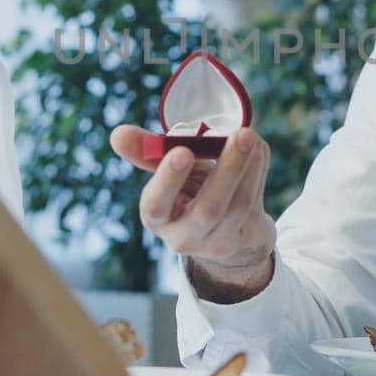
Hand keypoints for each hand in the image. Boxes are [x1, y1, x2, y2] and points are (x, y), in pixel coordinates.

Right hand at [110, 125, 276, 301]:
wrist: (226, 232)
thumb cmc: (192, 194)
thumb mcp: (170, 174)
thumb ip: (149, 152)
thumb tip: (117, 134)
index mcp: (158, 217)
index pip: (156, 205)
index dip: (168, 180)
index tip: (181, 151)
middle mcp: (185, 235)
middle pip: (208, 209)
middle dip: (227, 169)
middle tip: (240, 134)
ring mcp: (218, 241)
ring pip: (237, 205)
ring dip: (248, 165)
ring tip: (249, 135)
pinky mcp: (245, 238)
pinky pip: (255, 202)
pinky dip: (258, 171)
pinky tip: (258, 148)